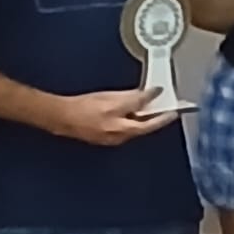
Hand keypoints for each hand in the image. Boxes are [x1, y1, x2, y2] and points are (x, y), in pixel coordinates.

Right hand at [52, 88, 173, 145]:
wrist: (63, 117)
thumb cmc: (84, 107)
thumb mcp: (111, 98)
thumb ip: (133, 98)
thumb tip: (150, 94)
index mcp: (123, 128)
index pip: (150, 121)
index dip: (161, 111)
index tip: (170, 104)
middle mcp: (120, 136)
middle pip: (144, 127)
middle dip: (157, 118)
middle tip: (168, 109)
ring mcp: (113, 138)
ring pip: (135, 128)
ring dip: (145, 119)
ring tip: (153, 109)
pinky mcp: (107, 137)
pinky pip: (125, 128)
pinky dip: (132, 121)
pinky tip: (132, 113)